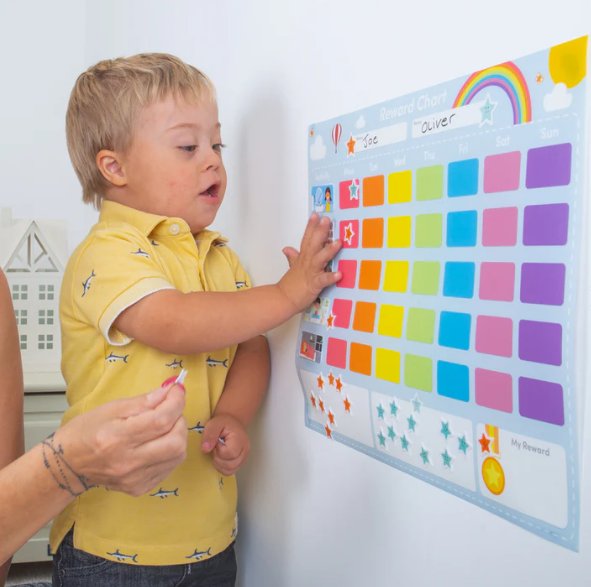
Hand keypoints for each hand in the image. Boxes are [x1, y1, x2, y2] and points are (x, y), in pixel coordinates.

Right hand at [52, 384, 187, 496]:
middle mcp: (128, 462)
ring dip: (178, 435)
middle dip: (180, 420)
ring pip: (177, 455)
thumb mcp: (111, 408)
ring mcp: (135, 479)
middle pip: (175, 442)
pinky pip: (169, 467)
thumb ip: (144, 401)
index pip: (160, 420)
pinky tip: (158, 442)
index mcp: (117, 438)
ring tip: (164, 426)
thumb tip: (170, 391)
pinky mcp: (140, 488)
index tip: (177, 391)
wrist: (68, 465)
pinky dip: (171, 451)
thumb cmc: (86, 431)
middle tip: (171, 410)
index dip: (175, 402)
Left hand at [201, 415, 249, 475]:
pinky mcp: (240, 462)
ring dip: (220, 465)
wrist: (232, 423)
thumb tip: (205, 449)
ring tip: (218, 453)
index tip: (217, 443)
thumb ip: (210, 435)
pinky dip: (222, 468)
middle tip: (216, 449)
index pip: (231, 453)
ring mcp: (244, 458)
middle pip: (231, 464)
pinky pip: (230, 471)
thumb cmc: (223, 423)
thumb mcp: (214, 424)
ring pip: (230, 470)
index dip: (220, 451)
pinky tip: (220, 458)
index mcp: (240, 439)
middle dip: (218, 459)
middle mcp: (245, 450)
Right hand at [278, 213, 341, 311]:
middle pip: (313, 244)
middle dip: (320, 231)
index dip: (311, 226)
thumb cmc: (290, 286)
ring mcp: (310, 273)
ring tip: (338, 242)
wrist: (282, 300)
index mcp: (302, 258)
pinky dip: (331, 277)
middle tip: (327, 220)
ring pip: (319, 259)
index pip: (306, 239)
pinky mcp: (314, 285)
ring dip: (329, 250)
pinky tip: (340, 274)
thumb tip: (287, 248)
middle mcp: (306, 263)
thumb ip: (292, 257)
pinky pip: (323, 280)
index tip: (316, 214)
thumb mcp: (292, 268)